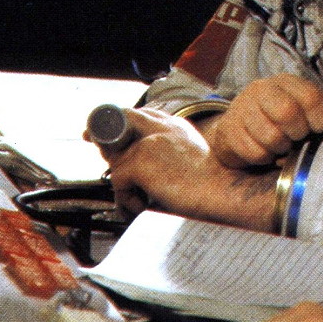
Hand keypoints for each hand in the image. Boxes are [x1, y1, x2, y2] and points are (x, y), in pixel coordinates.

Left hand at [103, 108, 277, 230]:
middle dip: (106, 145)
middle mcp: (162, 128)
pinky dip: (127, 199)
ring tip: (141, 202)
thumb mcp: (189, 159)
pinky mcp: (141, 161)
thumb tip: (134, 163)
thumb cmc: (211, 186)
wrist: (222, 194)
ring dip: (125, 187)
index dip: (118, 125)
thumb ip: (165, 154)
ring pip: (117, 162)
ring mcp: (150, 142)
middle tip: (107, 161)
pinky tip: (145, 205)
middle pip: (118, 127)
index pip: (138, 116)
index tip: (100, 136)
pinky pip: (118, 181)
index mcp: (176, 125)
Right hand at [205, 74, 322, 168]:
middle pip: (288, 113)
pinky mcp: (228, 131)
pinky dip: (264, 158)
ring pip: (271, 136)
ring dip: (281, 148)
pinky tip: (264, 151)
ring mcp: (242, 109)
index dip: (320, 117)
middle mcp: (261, 90)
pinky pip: (255, 152)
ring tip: (280, 144)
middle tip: (296, 137)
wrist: (240, 131)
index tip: (320, 127)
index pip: (309, 95)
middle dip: (297, 133)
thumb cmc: (281, 120)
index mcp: (285, 82)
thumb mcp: (309, 107)